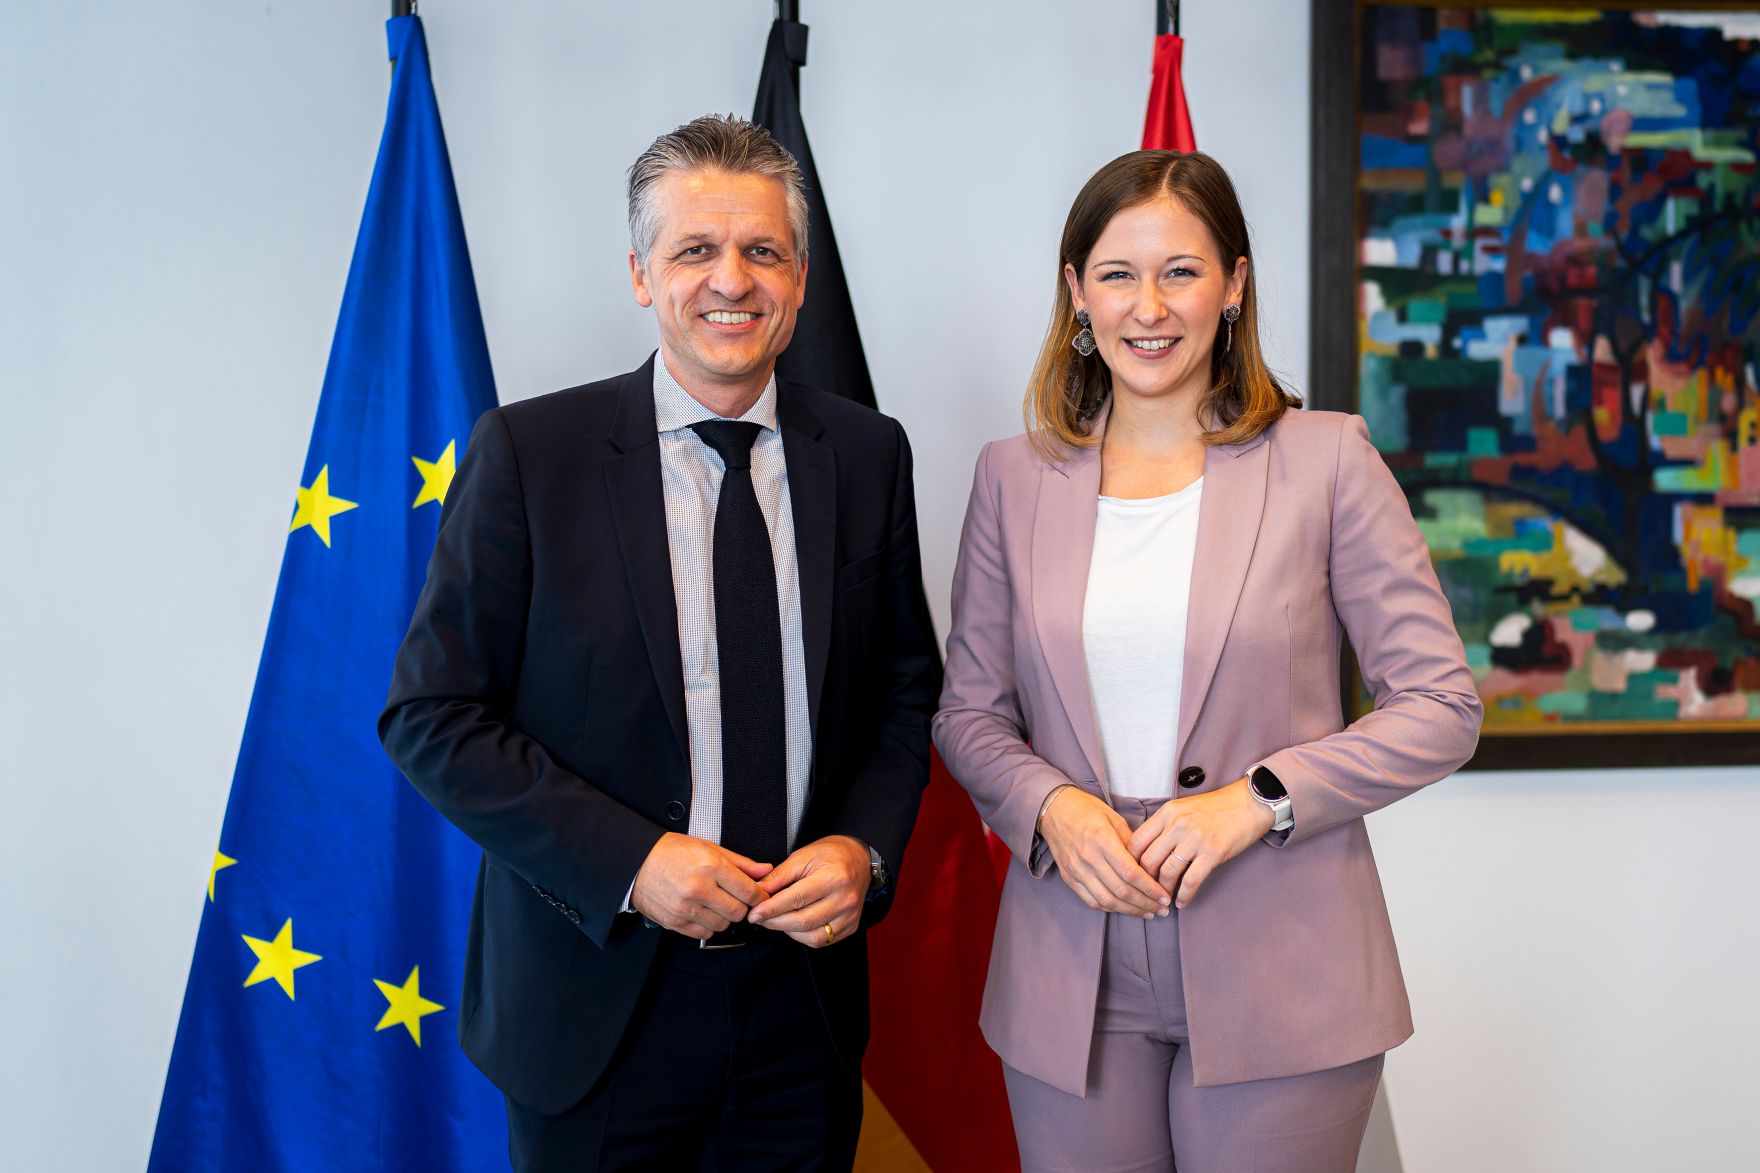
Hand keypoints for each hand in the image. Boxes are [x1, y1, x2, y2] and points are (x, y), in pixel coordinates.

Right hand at [630, 833, 772, 940]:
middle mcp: (699, 888)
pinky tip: (702, 912)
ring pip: (722, 925)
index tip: (758, 895)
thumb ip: (740, 863)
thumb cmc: (671, 852)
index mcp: (711, 866)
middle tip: (734, 898)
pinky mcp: (675, 922)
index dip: (759, 895)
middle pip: (738, 912)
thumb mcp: (709, 848)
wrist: (637, 862)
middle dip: (741, 906)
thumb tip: (765, 870)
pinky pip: (704, 934)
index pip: (749, 891)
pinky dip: (707, 926)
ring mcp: (686, 908)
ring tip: (715, 903)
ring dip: (723, 917)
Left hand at [749, 835, 869, 947]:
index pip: (796, 899)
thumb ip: (779, 876)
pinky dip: (803, 936)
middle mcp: (845, 900)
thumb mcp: (802, 856)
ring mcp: (850, 916)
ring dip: (788, 931)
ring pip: (812, 936)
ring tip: (776, 919)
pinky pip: (822, 941)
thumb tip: (758, 892)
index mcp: (834, 878)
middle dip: (775, 922)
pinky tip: (794, 924)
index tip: (754, 913)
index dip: (771, 909)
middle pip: (803, 921)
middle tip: (759, 918)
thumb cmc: (830, 854)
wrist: (859, 859)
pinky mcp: (851, 926)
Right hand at [1039, 787, 1170, 915]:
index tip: (1165, 896)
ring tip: (1148, 913)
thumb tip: (1150, 866)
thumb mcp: (1115, 819)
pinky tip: (1125, 909)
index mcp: (1103, 840)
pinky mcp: (1069, 878)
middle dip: (1146, 904)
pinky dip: (1111, 908)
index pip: (1131, 873)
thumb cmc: (1087, 810)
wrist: (1054, 810)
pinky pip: (1092, 901)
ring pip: (1107, 900)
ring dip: (1131, 911)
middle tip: (1162, 909)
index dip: (1151, 889)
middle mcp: (1088, 858)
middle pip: (1121, 890)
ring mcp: (1077, 870)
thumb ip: (1132, 843)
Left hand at [1128, 779, 1275, 908]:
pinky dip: (1184, 895)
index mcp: (1167, 813)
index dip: (1131, 863)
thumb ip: (1164, 825)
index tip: (1134, 875)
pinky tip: (1182, 902)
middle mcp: (1177, 825)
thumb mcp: (1183, 808)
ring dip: (1164, 891)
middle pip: (1149, 860)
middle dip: (1145, 881)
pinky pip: (1191, 880)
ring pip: (1168, 872)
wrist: (1249, 803)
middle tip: (1148, 891)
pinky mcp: (1213, 852)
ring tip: (1165, 899)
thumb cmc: (1216, 808)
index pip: (1136, 841)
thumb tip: (1146, 851)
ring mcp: (1195, 839)